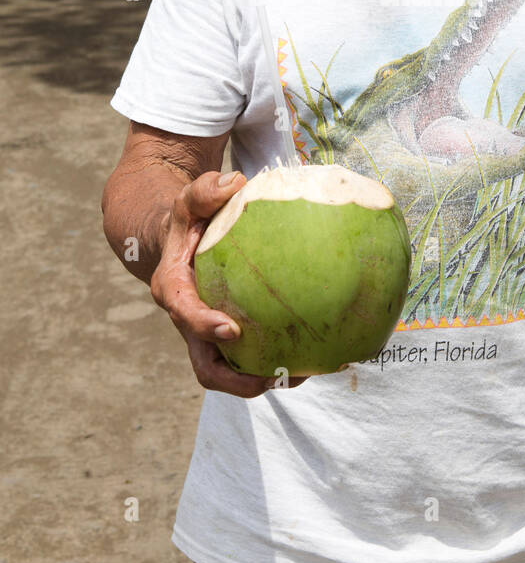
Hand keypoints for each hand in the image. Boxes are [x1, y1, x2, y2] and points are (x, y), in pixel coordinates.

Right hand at [150, 170, 307, 396]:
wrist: (178, 241)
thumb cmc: (189, 220)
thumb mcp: (189, 201)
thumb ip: (205, 190)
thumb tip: (235, 181)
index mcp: (174, 291)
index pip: (184, 315)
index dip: (205, 326)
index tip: (232, 329)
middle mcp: (190, 321)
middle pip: (206, 367)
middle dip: (238, 381)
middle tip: (277, 377)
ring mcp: (209, 334)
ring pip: (232, 372)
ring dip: (264, 379)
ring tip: (306, 372)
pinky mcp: (229, 335)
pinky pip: (250, 357)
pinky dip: (275, 360)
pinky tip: (313, 352)